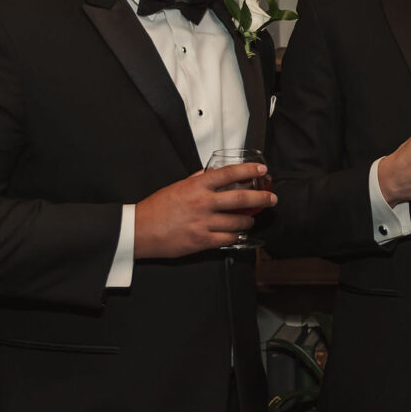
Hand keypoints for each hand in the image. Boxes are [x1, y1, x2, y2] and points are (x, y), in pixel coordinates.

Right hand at [134, 163, 275, 258]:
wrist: (139, 230)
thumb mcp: (176, 187)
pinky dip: (236, 236)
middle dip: (261, 198)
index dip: (248, 171)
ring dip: (249, 220)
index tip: (261, 170)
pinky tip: (238, 234)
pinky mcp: (202, 241)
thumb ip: (196, 180)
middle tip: (271, 198)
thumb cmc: (156, 209)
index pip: (229, 174)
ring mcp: (203, 223)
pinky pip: (228, 238)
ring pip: (237, 221)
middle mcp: (203, 203)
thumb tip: (210, 174)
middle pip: (240, 198)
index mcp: (196, 187)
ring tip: (251, 219)